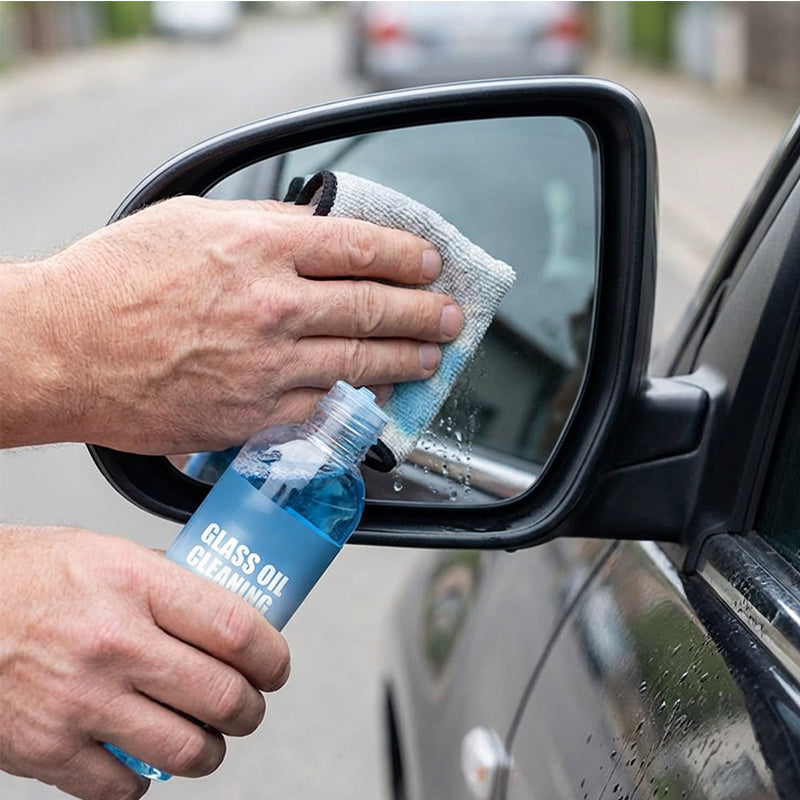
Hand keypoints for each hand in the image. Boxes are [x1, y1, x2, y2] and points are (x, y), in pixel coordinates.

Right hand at [0, 196, 462, 452]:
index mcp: (259, 245)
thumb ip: (263, 226)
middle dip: (424, 312)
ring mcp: (267, 363)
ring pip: (361, 360)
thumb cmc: (114, 281)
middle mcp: (272, 304)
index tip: (429, 264)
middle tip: (450, 317)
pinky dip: (360, 403)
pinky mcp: (254, 413)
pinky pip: (325, 409)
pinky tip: (379, 397)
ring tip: (432, 357)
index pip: (360, 246)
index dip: (406, 256)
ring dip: (407, 360)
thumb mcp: (190, 221)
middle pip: (374, 306)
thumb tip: (315, 230)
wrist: (63, 348)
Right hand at [0, 525, 290, 799]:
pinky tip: (143, 757)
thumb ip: (163, 580)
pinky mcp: (46, 750)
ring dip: (211, 749)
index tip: (275, 665)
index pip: (235, 628)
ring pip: (186, 750)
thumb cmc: (21, 576)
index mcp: (133, 583)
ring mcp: (79, 701)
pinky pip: (122, 789)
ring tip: (208, 736)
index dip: (272, 655)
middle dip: (251, 708)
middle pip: (222, 696)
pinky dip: (145, 780)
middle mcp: (112, 643)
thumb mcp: (102, 552)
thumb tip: (216, 607)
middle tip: (248, 704)